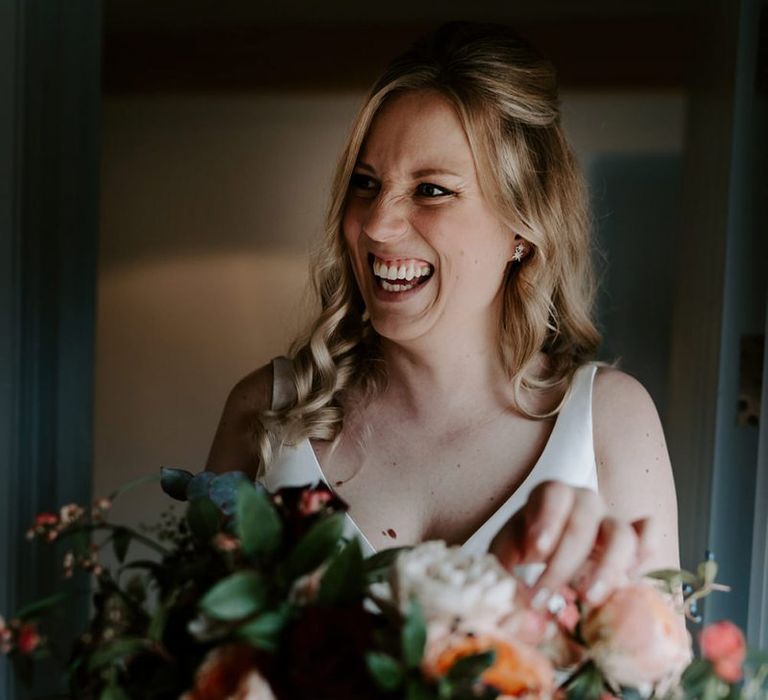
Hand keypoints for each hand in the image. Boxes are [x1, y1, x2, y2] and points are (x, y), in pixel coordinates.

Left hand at [489, 480, 657, 606]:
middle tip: (543, 597)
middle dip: (562, 562)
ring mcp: (611, 520)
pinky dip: (645, 551)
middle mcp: (584, 502)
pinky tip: (630, 576)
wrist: (548, 553)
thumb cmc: (525, 547)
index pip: (554, 493)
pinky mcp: (631, 542)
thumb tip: (518, 608)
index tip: (535, 552)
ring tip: (588, 598)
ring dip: (607, 568)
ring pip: (621, 534)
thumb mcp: (506, 553)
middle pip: (584, 521)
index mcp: (550, 495)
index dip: (547, 519)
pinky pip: (648, 537)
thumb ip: (503, 571)